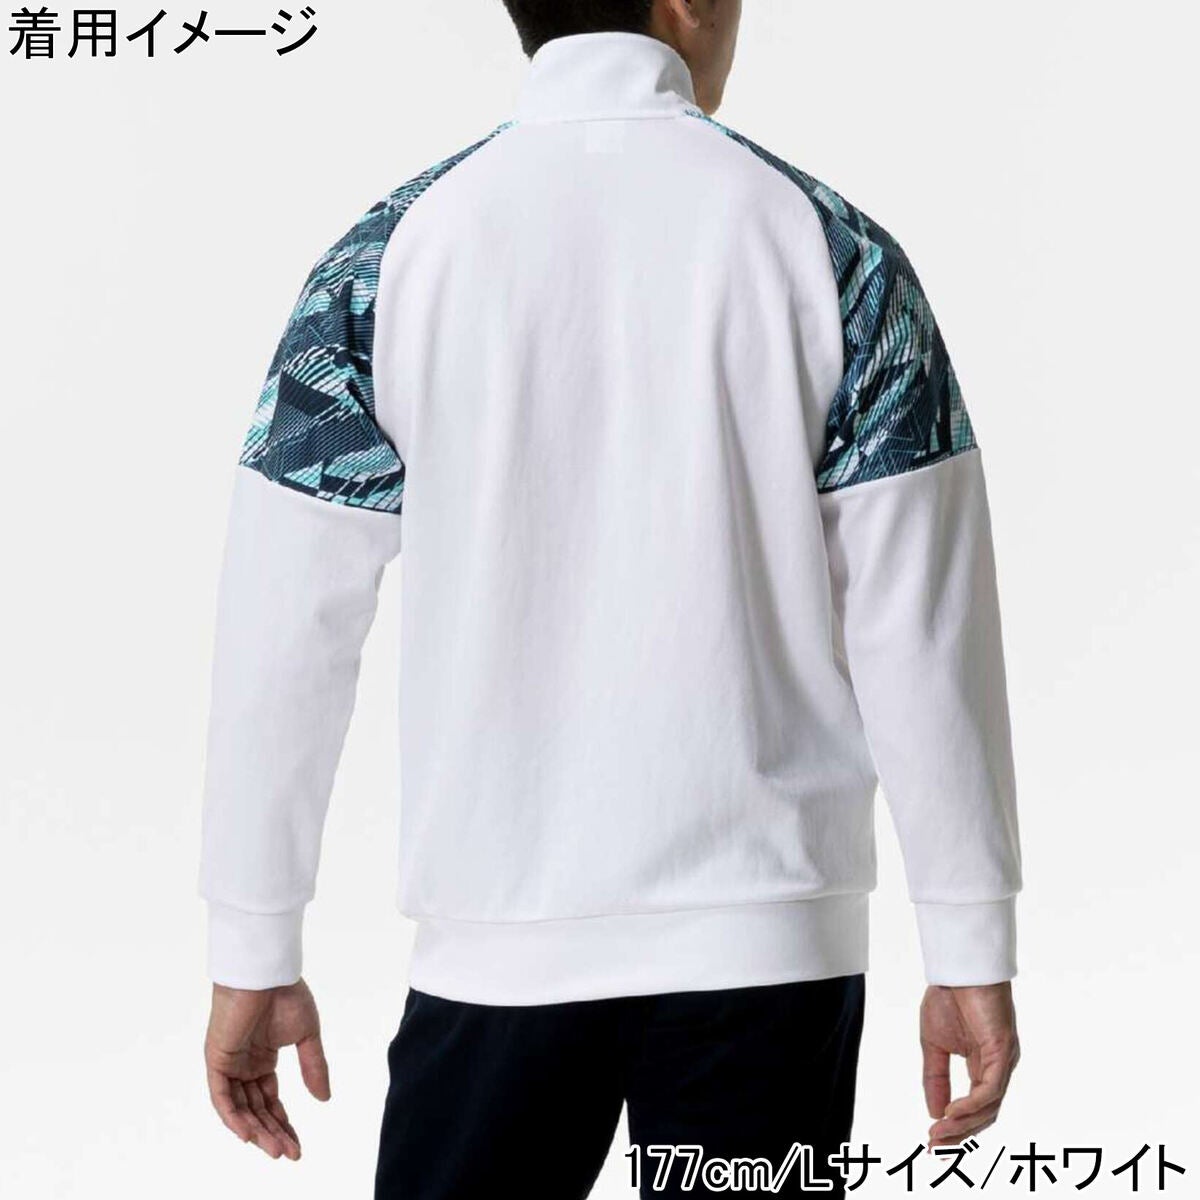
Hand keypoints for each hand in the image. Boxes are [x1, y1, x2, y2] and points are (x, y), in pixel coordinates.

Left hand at [204, 977, 330, 1159]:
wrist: (267, 972)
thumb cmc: (286, 995)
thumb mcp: (307, 1035)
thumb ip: (313, 1067)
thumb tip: (324, 1099)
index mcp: (263, 1059)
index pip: (271, 1101)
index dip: (284, 1124)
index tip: (298, 1146)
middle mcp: (244, 1066)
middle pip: (256, 1110)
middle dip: (273, 1133)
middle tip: (290, 1154)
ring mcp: (229, 1064)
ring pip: (240, 1109)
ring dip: (256, 1131)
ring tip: (276, 1150)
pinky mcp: (217, 1059)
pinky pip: (222, 1097)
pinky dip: (233, 1117)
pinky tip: (249, 1134)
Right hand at [920, 982, 1019, 1147]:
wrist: (956, 966)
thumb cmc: (948, 997)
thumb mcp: (934, 1044)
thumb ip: (936, 1077)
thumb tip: (934, 1112)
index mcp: (984, 1066)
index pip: (976, 1107)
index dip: (956, 1128)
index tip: (933, 1142)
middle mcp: (998, 1068)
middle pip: (986, 1114)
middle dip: (960, 1133)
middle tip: (936, 1146)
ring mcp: (1003, 1061)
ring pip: (990, 1106)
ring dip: (964, 1123)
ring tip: (940, 1132)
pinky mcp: (1003, 1050)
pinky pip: (991, 1089)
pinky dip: (972, 1104)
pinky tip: (952, 1112)